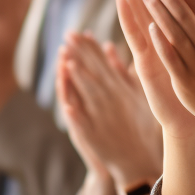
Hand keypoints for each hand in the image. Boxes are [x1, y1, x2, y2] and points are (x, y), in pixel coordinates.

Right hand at [57, 32, 162, 191]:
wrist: (129, 161)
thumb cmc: (131, 129)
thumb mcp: (132, 100)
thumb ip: (126, 78)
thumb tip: (128, 55)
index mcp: (102, 93)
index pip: (94, 67)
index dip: (89, 50)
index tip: (86, 32)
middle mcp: (91, 103)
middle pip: (80, 76)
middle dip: (74, 56)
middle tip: (69, 36)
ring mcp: (87, 118)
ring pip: (74, 95)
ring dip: (67, 79)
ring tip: (62, 59)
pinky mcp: (86, 134)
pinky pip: (76, 122)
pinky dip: (72, 112)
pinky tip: (67, 102)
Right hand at [115, 0, 194, 140]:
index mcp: (174, 38)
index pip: (165, 8)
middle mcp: (160, 44)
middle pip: (147, 12)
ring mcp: (152, 55)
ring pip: (139, 24)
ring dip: (131, 4)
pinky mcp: (149, 68)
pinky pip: (140, 45)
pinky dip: (135, 29)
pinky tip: (131, 13)